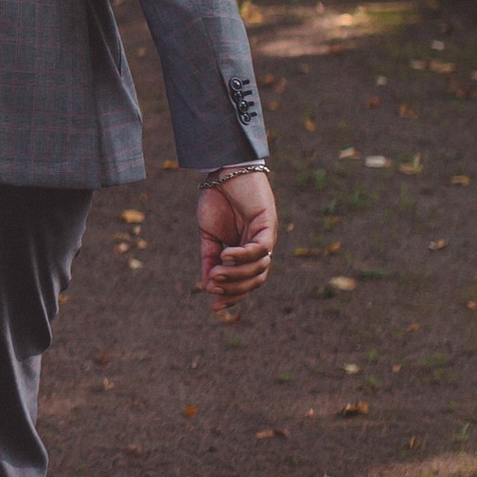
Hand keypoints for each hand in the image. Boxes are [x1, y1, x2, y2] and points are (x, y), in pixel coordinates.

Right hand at [197, 165, 276, 308]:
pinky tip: (225, 256)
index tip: (213, 306)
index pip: (246, 282)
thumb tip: (208, 286)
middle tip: (212, 289)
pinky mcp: (268, 223)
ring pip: (260, 269)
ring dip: (236, 275)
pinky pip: (260, 249)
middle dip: (235, 290)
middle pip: (255, 280)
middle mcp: (260, 247)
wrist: (223, 170)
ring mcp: (266, 236)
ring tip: (215, 273)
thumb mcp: (208, 235)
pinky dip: (243, 257)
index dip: (232, 296)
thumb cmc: (217, 199)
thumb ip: (209, 259)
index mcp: (246, 252)